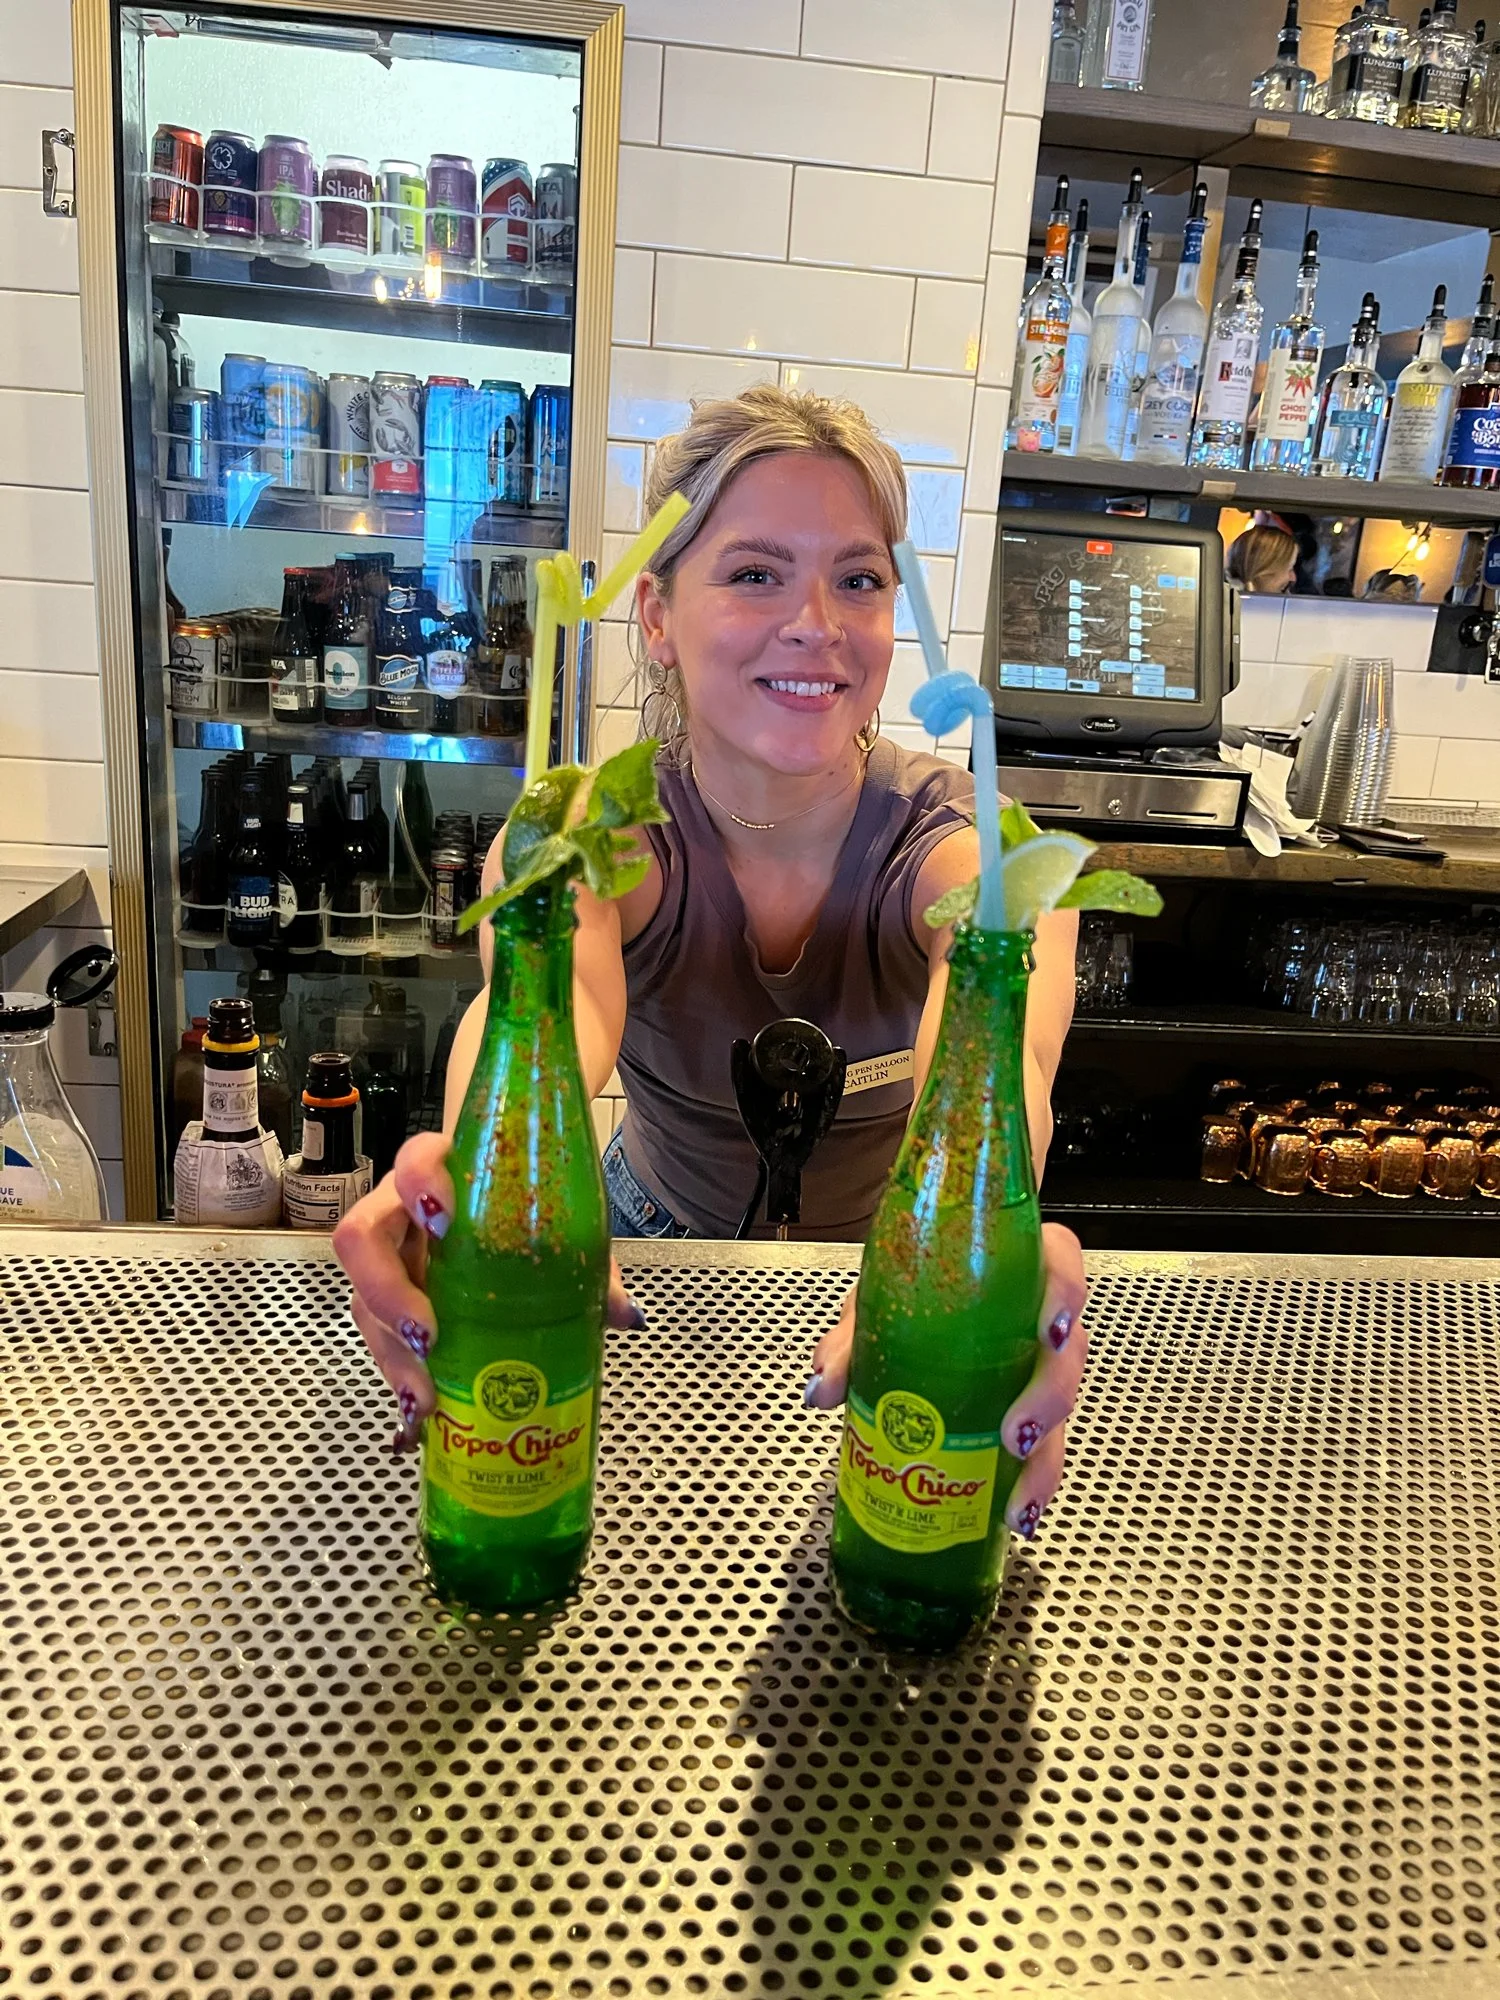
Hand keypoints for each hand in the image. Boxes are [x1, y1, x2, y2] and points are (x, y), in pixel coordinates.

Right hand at [331, 1131, 644, 1454]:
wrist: (507, 1221)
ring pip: (365, 1300)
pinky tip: (419, 1417)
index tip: (443, 1220)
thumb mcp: (559, 1230)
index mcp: (441, 1173)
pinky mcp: (388, 1308)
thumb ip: (588, 1265)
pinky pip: (381, 1341)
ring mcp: (388, 1262)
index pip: (414, 1158)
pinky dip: (400, 1380)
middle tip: (427, 1331)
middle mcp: (400, 1213)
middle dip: (387, 1289)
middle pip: (362, 1238)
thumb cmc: (525, 1214)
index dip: (418, 1185)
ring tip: (426, 1395)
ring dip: (392, 1351)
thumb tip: (625, 1315)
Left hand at [803, 1221, 1087, 1539]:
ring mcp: (1037, 1370)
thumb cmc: (906, 1293)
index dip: (1067, 1292)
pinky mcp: (1029, 1414)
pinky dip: (1032, 1485)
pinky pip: (1044, 1449)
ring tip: (1018, 1499)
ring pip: (1062, 1411)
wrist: (904, 1317)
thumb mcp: (874, 1304)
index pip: (1060, 1260)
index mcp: (1011, 1269)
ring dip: (1044, 1460)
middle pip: (1069, 1352)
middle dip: (1050, 1396)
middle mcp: (1036, 1319)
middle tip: (1015, 1432)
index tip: (1049, 1330)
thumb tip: (824, 1388)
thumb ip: (850, 1341)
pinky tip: (1017, 1515)